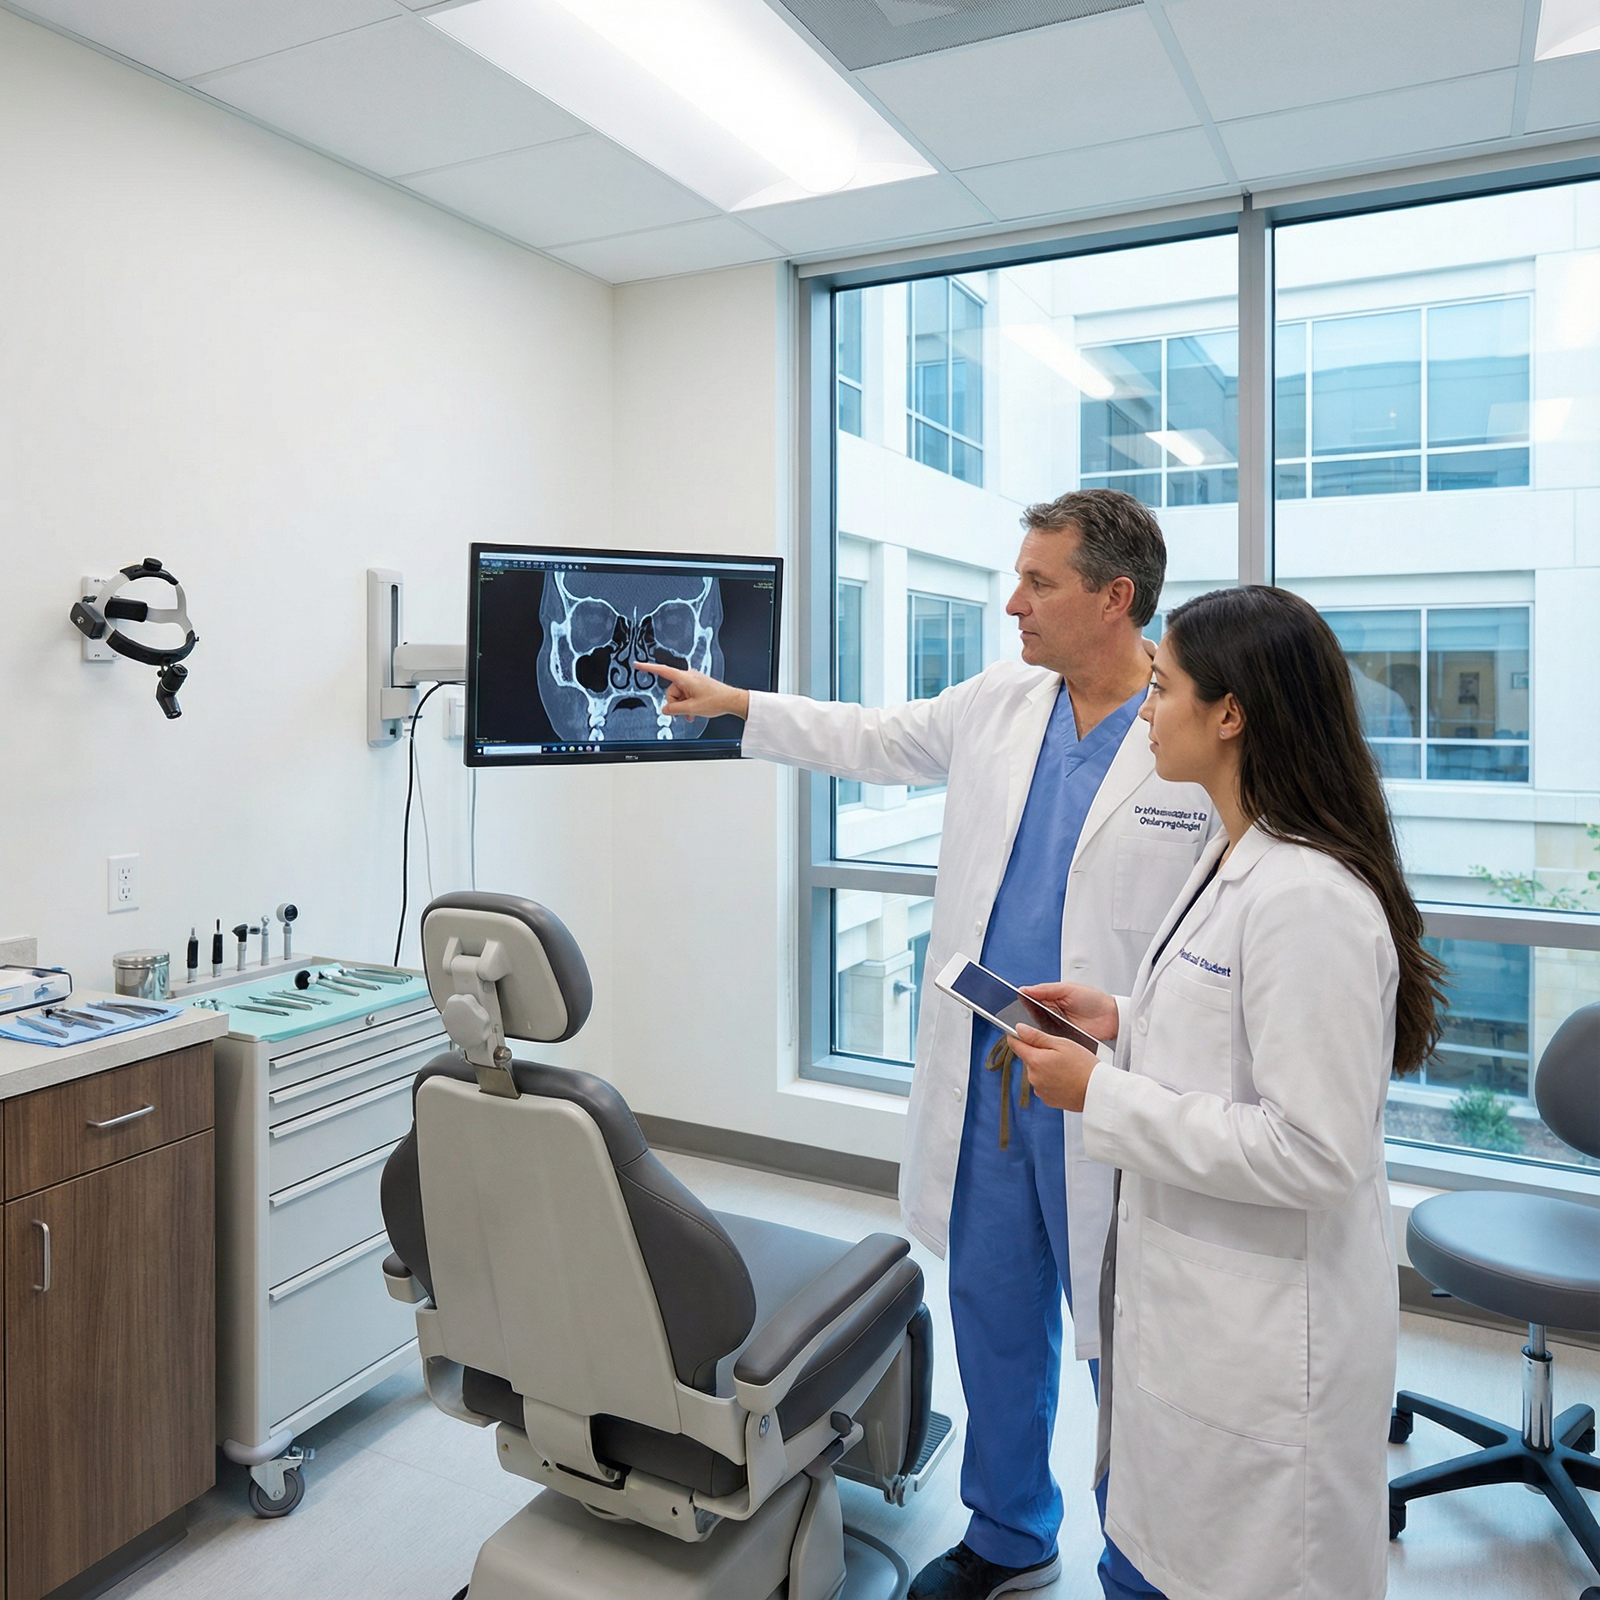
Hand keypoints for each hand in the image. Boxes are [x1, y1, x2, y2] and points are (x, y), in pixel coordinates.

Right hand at [632, 661, 749, 720]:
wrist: (731, 700)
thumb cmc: (716, 700)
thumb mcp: (691, 708)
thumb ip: (674, 710)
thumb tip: (665, 710)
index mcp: (684, 678)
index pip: (662, 671)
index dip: (648, 668)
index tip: (637, 664)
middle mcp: (687, 677)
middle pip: (671, 691)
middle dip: (676, 704)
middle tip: (686, 712)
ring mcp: (693, 681)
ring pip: (679, 696)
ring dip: (683, 706)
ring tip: (692, 714)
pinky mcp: (697, 686)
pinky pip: (686, 695)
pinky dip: (688, 704)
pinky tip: (693, 713)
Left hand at [1011, 1027, 1098, 1112]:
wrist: (1097, 1091)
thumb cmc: (1084, 1066)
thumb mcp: (1062, 1044)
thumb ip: (1037, 1036)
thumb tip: (1019, 1029)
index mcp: (1035, 1061)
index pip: (1015, 1045)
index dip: (1017, 1037)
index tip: (1022, 1033)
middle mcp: (1033, 1077)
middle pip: (1028, 1059)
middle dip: (1039, 1054)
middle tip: (1059, 1053)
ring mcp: (1040, 1090)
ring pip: (1037, 1072)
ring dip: (1046, 1068)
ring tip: (1066, 1068)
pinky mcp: (1047, 1100)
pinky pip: (1044, 1085)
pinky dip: (1051, 1081)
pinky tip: (1066, 1079)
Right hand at [1019, 982, 1118, 1041]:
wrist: (1112, 1018)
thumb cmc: (1093, 1000)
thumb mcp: (1068, 989)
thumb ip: (1046, 989)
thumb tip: (1025, 989)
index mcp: (1051, 999)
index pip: (1031, 1000)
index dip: (1021, 1002)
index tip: (1010, 1004)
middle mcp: (1051, 1013)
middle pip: (1031, 1016)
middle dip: (1024, 1018)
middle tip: (1016, 1019)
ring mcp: (1056, 1027)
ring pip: (1038, 1030)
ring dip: (1033, 1030)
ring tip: (1025, 1029)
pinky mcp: (1062, 1039)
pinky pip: (1049, 1040)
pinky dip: (1045, 1040)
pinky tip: (1039, 1039)